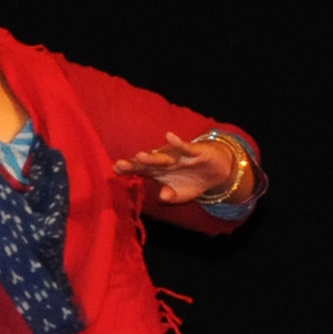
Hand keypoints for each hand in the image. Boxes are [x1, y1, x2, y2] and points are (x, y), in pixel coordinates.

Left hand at [113, 131, 234, 203]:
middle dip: (134, 164)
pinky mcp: (193, 151)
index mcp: (157, 172)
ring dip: (153, 157)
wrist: (216, 171)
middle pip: (148, 163)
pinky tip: (169, 136)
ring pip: (164, 156)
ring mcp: (178, 156)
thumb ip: (170, 197)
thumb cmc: (192, 182)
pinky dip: (178, 142)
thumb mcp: (180, 195)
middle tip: (120, 164)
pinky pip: (185, 147)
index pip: (140, 170)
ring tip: (141, 156)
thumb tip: (163, 196)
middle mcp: (165, 162)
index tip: (115, 170)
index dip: (128, 170)